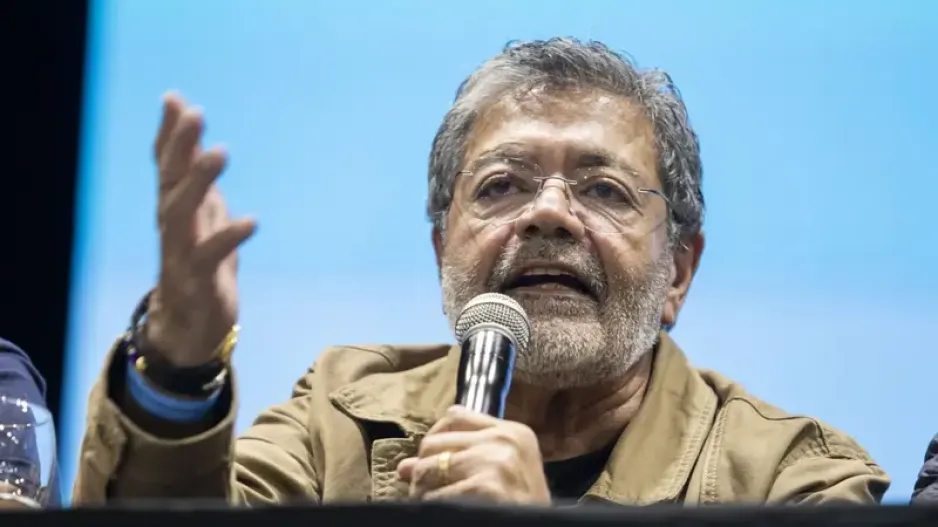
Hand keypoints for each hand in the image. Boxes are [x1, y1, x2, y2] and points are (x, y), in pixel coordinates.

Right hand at [144, 93, 256, 366]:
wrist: (189, 326)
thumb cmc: (199, 263)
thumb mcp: (203, 216)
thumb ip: (199, 180)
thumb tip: (199, 141)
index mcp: (175, 208)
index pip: (166, 165)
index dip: (169, 134)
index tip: (174, 99)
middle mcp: (172, 226)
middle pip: (170, 180)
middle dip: (180, 146)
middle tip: (195, 114)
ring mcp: (180, 252)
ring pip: (182, 212)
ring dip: (199, 180)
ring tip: (220, 152)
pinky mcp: (198, 279)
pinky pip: (210, 255)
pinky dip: (229, 236)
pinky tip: (252, 220)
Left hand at [397, 405, 550, 505]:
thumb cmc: (522, 508)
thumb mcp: (500, 474)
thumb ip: (458, 459)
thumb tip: (403, 467)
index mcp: (513, 432)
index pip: (455, 415)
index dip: (434, 438)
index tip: (431, 462)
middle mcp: (505, 441)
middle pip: (434, 443)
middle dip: (423, 470)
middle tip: (427, 493)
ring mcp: (495, 463)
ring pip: (427, 469)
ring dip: (422, 493)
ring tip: (434, 506)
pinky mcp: (486, 488)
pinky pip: (434, 497)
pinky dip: (430, 510)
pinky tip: (443, 516)